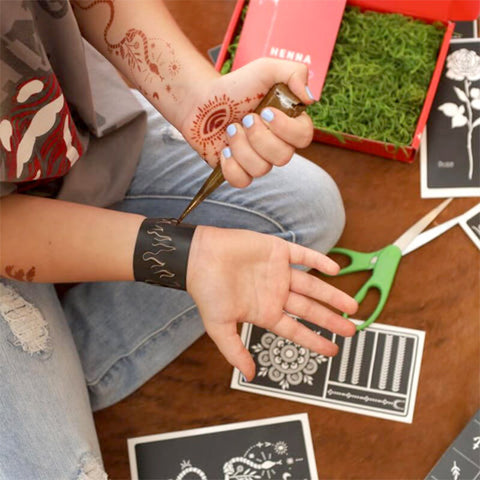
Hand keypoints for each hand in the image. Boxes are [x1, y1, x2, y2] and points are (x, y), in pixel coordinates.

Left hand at [179, 58, 314, 187]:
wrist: (202, 100)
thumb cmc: (236, 86)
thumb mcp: (266, 68)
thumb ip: (294, 72)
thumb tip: (310, 98)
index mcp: (288, 124)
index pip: (304, 137)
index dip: (287, 129)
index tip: (265, 111)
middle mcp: (276, 145)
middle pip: (283, 157)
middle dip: (260, 137)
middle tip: (245, 119)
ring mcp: (258, 160)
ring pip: (261, 169)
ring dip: (242, 147)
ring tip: (230, 130)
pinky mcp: (238, 171)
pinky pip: (242, 181)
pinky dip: (231, 166)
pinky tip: (224, 150)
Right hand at [186, 226, 357, 380]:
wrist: (199, 257)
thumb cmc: (206, 290)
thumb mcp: (219, 326)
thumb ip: (235, 351)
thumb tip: (250, 375)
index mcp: (264, 311)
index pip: (295, 330)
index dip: (315, 341)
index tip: (333, 351)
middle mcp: (275, 293)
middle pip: (310, 309)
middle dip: (331, 320)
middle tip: (351, 330)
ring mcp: (278, 273)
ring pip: (312, 285)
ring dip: (332, 294)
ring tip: (352, 304)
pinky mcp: (277, 251)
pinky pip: (304, 256)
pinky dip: (320, 261)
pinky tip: (336, 269)